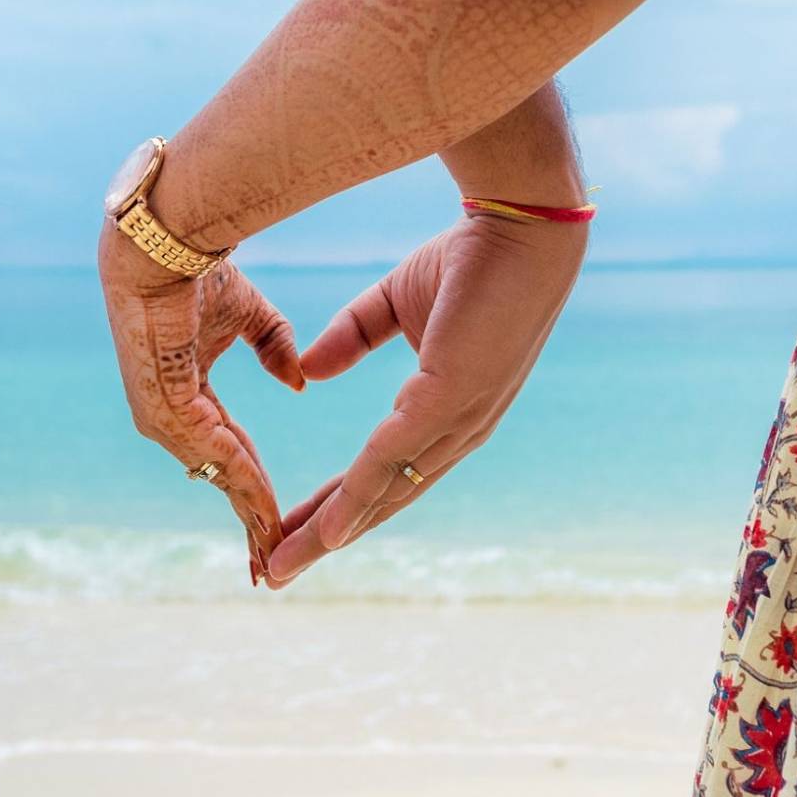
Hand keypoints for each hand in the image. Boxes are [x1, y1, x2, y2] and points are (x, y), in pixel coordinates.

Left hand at [98, 225, 304, 580]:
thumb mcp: (252, 316)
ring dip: (251, 515)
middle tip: (271, 569)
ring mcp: (164, 416)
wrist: (169, 240)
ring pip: (218, 477)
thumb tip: (296, 383)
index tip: (278, 525)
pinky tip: (264, 509)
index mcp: (189, 397)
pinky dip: (242, 483)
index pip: (230, 455)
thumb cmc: (202, 269)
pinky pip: (213, 454)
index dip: (256, 491)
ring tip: (276, 550)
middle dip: (250, 524)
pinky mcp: (164, 407)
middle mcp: (172, 416)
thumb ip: (276, 347)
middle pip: (220, 480)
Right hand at [265, 211, 586, 585]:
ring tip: (284, 566)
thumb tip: (309, 369)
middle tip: (277, 572)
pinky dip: (359, 496)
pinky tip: (330, 530)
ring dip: (331, 534)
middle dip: (326, 539)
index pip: (384, 472)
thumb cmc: (470, 259)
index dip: (337, 505)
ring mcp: (459, 419)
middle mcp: (457, 430)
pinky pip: (394, 457)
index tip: (293, 532)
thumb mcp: (395, 302)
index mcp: (447, 411)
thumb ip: (353, 336)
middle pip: (383, 500)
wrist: (519, 224)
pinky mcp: (452, 397)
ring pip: (384, 492)